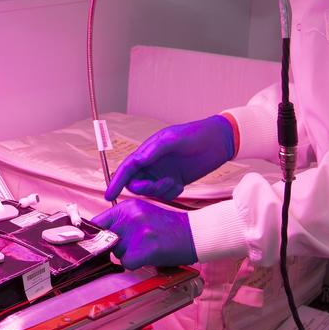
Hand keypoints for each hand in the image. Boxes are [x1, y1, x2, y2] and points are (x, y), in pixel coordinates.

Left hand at [92, 199, 196, 268]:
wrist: (194, 233)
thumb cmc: (168, 227)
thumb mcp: (141, 214)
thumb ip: (121, 222)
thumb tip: (97, 237)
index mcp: (127, 207)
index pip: (97, 223)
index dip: (95, 236)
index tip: (95, 243)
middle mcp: (130, 217)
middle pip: (106, 241)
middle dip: (116, 247)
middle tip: (135, 245)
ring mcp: (138, 233)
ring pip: (117, 253)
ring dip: (128, 256)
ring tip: (146, 248)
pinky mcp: (146, 248)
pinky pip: (127, 263)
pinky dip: (136, 264)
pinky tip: (149, 256)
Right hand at [104, 114, 234, 201]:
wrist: (219, 141)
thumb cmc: (195, 134)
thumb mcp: (173, 139)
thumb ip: (154, 151)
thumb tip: (137, 161)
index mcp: (147, 152)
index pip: (127, 168)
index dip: (116, 181)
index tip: (109, 194)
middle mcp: (152, 163)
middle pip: (135, 183)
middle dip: (143, 188)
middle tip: (158, 186)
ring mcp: (163, 173)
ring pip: (150, 191)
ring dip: (159, 191)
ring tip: (174, 182)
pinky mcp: (175, 181)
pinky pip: (165, 194)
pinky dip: (170, 193)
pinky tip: (181, 184)